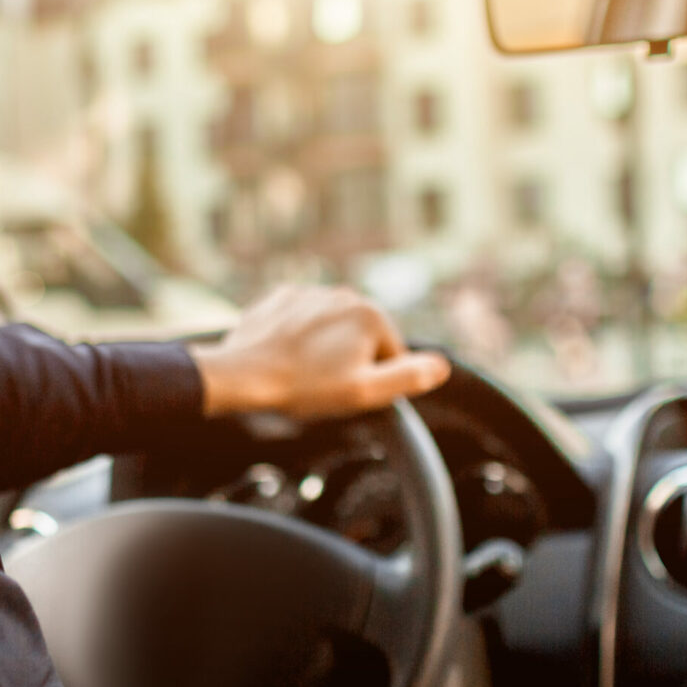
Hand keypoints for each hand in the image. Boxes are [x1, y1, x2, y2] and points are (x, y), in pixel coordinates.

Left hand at [187, 285, 451, 420]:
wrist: (243, 374)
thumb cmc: (304, 387)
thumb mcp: (364, 393)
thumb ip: (408, 377)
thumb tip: (442, 366)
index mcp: (371, 314)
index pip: (390, 356)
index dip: (372, 381)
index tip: (345, 392)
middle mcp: (344, 293)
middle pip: (361, 339)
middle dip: (348, 362)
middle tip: (322, 386)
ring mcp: (311, 293)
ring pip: (331, 330)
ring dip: (323, 350)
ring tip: (301, 374)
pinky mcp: (281, 298)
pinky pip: (302, 322)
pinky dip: (298, 339)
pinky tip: (284, 358)